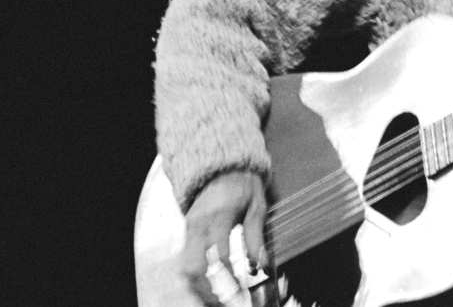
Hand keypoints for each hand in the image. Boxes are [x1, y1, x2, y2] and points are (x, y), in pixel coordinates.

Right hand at [179, 170, 267, 305]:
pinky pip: (185, 260)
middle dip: (207, 290)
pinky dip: (195, 277)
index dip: (228, 279)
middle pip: (194, 267)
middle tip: (225, 301)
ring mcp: (189, 229)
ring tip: (216, 300)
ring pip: (184, 268)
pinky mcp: (186, 232)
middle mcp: (199, 224)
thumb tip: (260, 266)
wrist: (221, 166)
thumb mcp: (257, 206)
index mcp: (219, 216)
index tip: (241, 292)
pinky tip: (209, 287)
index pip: (219, 256)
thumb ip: (256, 237)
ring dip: (198, 288)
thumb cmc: (243, 185)